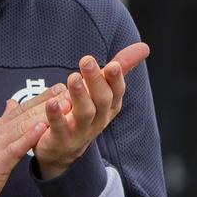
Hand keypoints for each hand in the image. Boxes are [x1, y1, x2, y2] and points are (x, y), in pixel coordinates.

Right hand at [0, 85, 63, 196]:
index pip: (21, 109)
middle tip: (69, 89)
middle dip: (48, 102)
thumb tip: (11, 104)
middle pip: (25, 114)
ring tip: (62, 103)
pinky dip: (28, 138)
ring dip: (43, 114)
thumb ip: (1, 124)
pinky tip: (42, 128)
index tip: (61, 87)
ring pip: (22, 127)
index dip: (42, 98)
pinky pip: (13, 149)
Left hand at [34, 43, 149, 179]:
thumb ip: (121, 67)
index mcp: (109, 105)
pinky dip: (56, 115)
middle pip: (102, 100)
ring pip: (84, 113)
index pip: (117, 91)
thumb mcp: (102, 88)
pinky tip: (52, 102)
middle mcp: (98, 118)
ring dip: (80, 95)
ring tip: (73, 78)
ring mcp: (80, 131)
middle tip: (86, 61)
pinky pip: (60, 127)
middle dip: (96, 80)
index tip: (113, 65)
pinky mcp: (61, 139)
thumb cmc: (84, 111)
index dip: (116, 79)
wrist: (62, 149)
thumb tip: (144, 47)